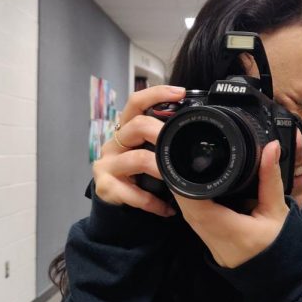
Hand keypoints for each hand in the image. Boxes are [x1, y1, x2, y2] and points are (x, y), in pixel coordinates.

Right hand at [92, 85, 184, 216]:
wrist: (116, 206)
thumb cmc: (139, 175)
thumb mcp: (150, 153)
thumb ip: (163, 140)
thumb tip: (196, 126)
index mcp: (126, 130)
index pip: (136, 103)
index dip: (156, 94)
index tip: (180, 92)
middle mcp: (114, 143)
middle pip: (135, 125)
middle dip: (160, 132)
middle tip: (179, 143)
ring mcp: (107, 164)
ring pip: (137, 159)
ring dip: (160, 170)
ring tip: (175, 180)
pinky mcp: (105, 186)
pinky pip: (133, 193)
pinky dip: (152, 202)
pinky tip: (166, 209)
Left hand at [174, 140, 289, 268]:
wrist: (279, 276)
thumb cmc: (280, 246)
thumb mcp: (277, 211)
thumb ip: (270, 179)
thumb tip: (270, 148)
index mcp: (228, 230)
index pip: (195, 204)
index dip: (186, 181)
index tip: (188, 160)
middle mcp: (211, 238)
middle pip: (185, 204)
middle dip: (184, 180)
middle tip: (189, 155)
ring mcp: (207, 242)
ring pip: (186, 211)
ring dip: (187, 189)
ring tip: (193, 166)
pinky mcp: (208, 241)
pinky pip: (194, 217)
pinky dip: (194, 200)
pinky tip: (201, 186)